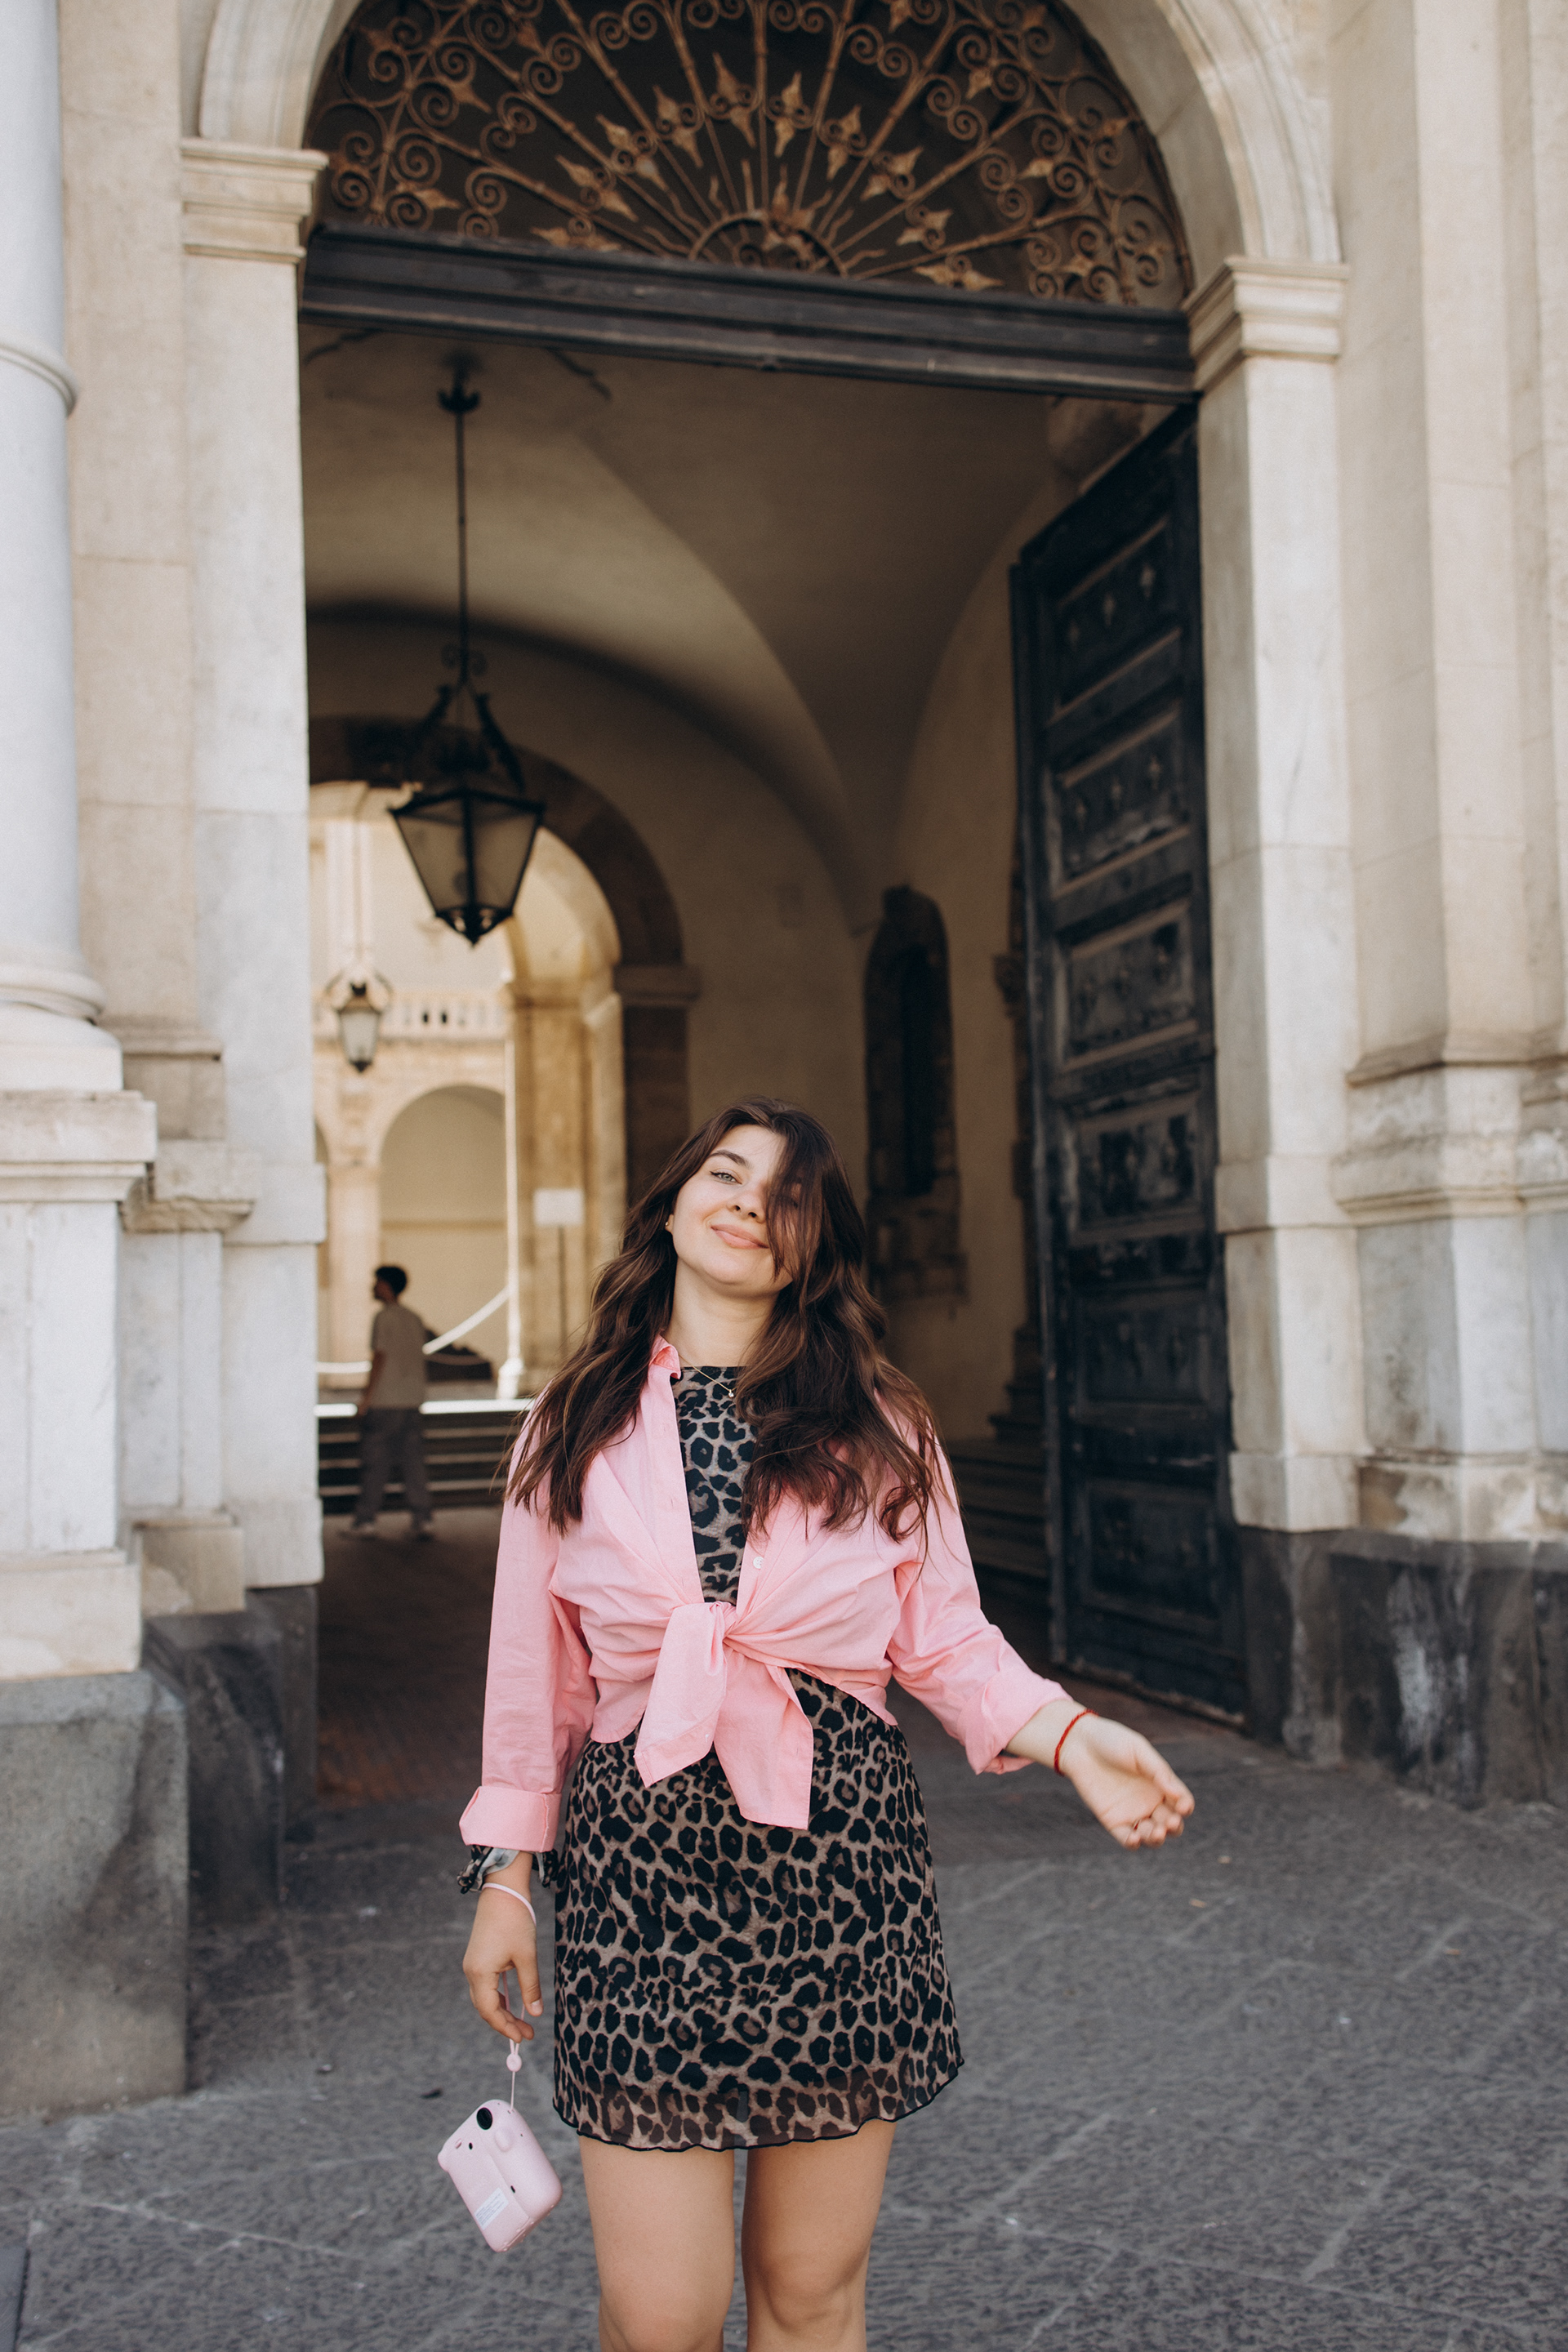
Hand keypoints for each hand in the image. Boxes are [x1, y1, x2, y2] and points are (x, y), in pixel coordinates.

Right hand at [462, 1869, 544, 2044]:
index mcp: (480, 1973)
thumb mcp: (526, 1956)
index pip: (489, 2011)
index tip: (523, 2038)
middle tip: (527, 2034)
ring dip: (502, 2011)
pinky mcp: (477, 1958)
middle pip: (485, 2008)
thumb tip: (536, 2013)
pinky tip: (511, 2003)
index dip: (506, 2027)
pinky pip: (484, 1986)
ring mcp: (472, 1965)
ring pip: (484, 1998)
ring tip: (522, 2022)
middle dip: (505, 2023)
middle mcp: (471, 1971)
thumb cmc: (515, 1921)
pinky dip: (497, 1998)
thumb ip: (530, 1986)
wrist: (502, 1891)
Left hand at [1059, 1712, 1192, 1847]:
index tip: (1183, 1807)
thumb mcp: (1139, 1750)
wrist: (1080, 1744)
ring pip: (1151, 1835)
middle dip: (1174, 1827)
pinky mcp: (1112, 1821)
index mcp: (1161, 1784)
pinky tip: (1135, 1838)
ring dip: (1157, 1838)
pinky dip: (1133, 1843)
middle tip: (1170, 1823)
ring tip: (1156, 1833)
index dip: (1185, 1807)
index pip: (1181, 1801)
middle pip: (1171, 1823)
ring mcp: (1132, 1813)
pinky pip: (1126, 1838)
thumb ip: (1158, 1771)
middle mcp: (1150, 1801)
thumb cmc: (1112, 1741)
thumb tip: (1178, 1794)